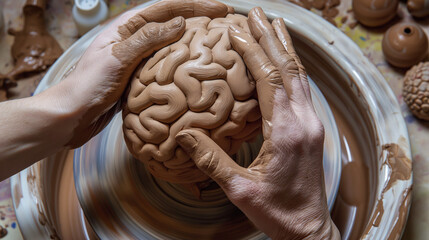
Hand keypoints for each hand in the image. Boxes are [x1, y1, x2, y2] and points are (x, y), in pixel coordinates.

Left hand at [60, 0, 231, 147]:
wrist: (72, 115)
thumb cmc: (88, 85)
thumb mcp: (118, 58)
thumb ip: (148, 39)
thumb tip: (180, 22)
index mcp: (127, 27)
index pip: (166, 8)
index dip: (195, 6)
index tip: (220, 10)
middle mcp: (134, 39)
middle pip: (172, 23)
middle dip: (199, 20)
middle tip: (225, 23)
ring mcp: (138, 59)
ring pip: (171, 45)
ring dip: (194, 42)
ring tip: (216, 43)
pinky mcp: (140, 77)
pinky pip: (167, 66)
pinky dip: (183, 64)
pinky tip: (195, 70)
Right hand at [176, 7, 339, 239]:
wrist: (308, 229)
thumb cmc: (277, 212)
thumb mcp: (239, 189)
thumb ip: (211, 161)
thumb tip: (184, 137)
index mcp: (287, 133)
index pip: (271, 80)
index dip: (254, 52)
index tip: (237, 31)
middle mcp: (304, 122)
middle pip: (290, 68)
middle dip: (272, 37)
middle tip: (256, 12)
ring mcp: (312, 124)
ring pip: (300, 76)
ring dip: (285, 48)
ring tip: (273, 24)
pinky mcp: (312, 130)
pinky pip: (303, 89)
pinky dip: (292, 67)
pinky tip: (284, 60)